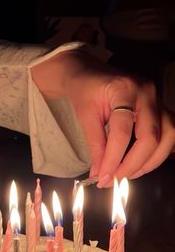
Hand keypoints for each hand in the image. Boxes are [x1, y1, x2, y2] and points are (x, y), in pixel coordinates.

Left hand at [32, 50, 174, 185]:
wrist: (89, 72)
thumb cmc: (85, 90)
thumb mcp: (85, 115)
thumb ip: (95, 145)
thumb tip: (100, 174)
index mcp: (124, 90)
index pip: (123, 132)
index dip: (113, 159)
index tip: (103, 179)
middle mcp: (147, 94)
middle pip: (151, 137)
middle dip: (133, 165)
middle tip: (115, 179)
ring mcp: (158, 100)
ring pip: (168, 137)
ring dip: (151, 161)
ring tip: (130, 174)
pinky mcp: (161, 109)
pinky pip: (169, 134)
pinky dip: (158, 152)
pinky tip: (142, 163)